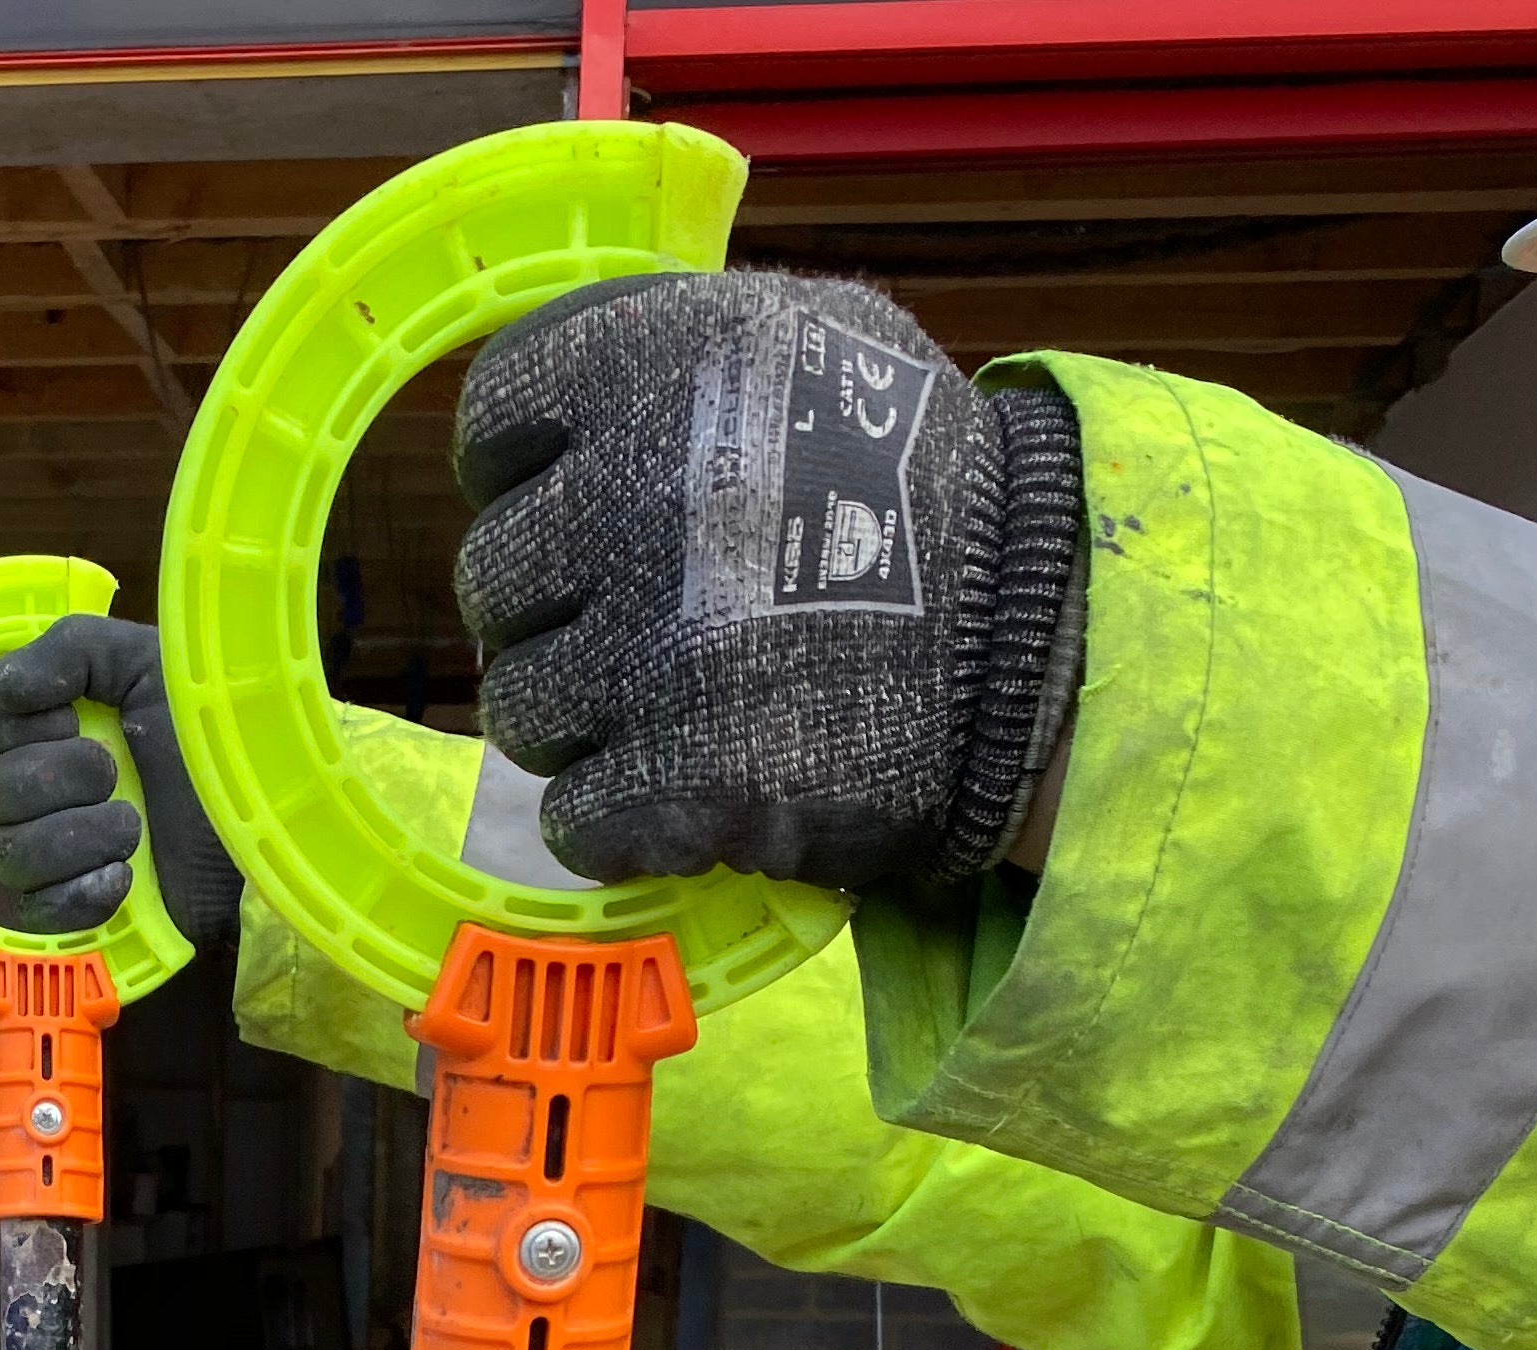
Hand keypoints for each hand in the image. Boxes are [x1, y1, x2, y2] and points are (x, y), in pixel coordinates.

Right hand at [0, 613, 244, 950]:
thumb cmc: (213, 732)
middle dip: (57, 779)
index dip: (24, 723)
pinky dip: (76, 894)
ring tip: (134, 829)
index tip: (76, 718)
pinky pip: (36, 913)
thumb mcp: (149, 664)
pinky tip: (122, 877)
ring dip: (74, 837)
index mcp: (56, 725)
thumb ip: (73, 648)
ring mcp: (60, 856)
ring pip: (9, 855)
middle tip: (116, 773)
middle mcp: (45, 790)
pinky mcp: (81, 913)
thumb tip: (3, 685)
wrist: (268, 813)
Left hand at [452, 271, 1087, 891]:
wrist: (1042, 637)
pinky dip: (619, 822)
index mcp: (657, 359)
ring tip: (686, 708)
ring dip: (587, 722)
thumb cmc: (930, 484)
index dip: (521, 479)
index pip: (497, 418)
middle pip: (494, 581)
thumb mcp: (822, 341)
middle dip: (556, 614)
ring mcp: (648, 646)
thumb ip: (683, 357)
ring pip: (521, 709)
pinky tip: (690, 789)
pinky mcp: (674, 779)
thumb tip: (574, 390)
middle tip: (648, 628)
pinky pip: (572, 818)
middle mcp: (634, 490)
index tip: (572, 512)